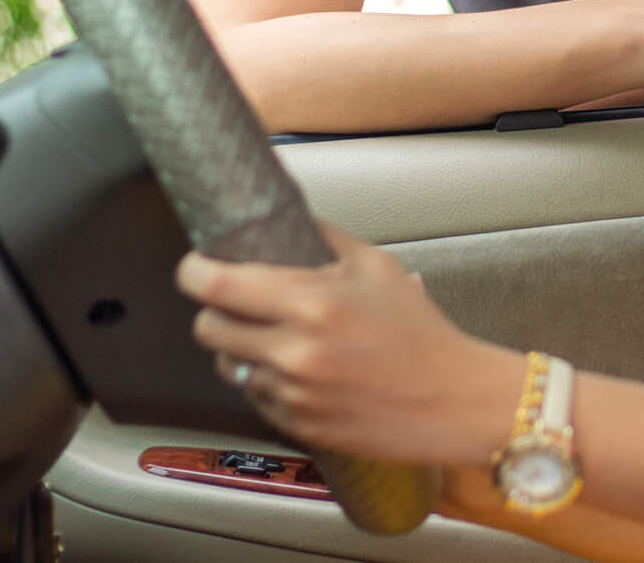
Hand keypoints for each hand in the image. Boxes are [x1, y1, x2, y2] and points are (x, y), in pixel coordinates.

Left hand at [177, 222, 521, 466]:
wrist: (449, 399)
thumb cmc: (419, 333)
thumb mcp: (378, 267)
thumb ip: (325, 239)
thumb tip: (286, 219)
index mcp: (312, 304)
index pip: (218, 285)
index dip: (194, 271)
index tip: (196, 265)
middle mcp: (294, 352)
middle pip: (208, 329)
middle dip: (215, 311)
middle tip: (237, 302)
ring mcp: (291, 394)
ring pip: (228, 365)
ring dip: (241, 348)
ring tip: (278, 338)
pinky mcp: (295, 425)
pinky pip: (254, 397)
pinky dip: (266, 381)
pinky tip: (301, 370)